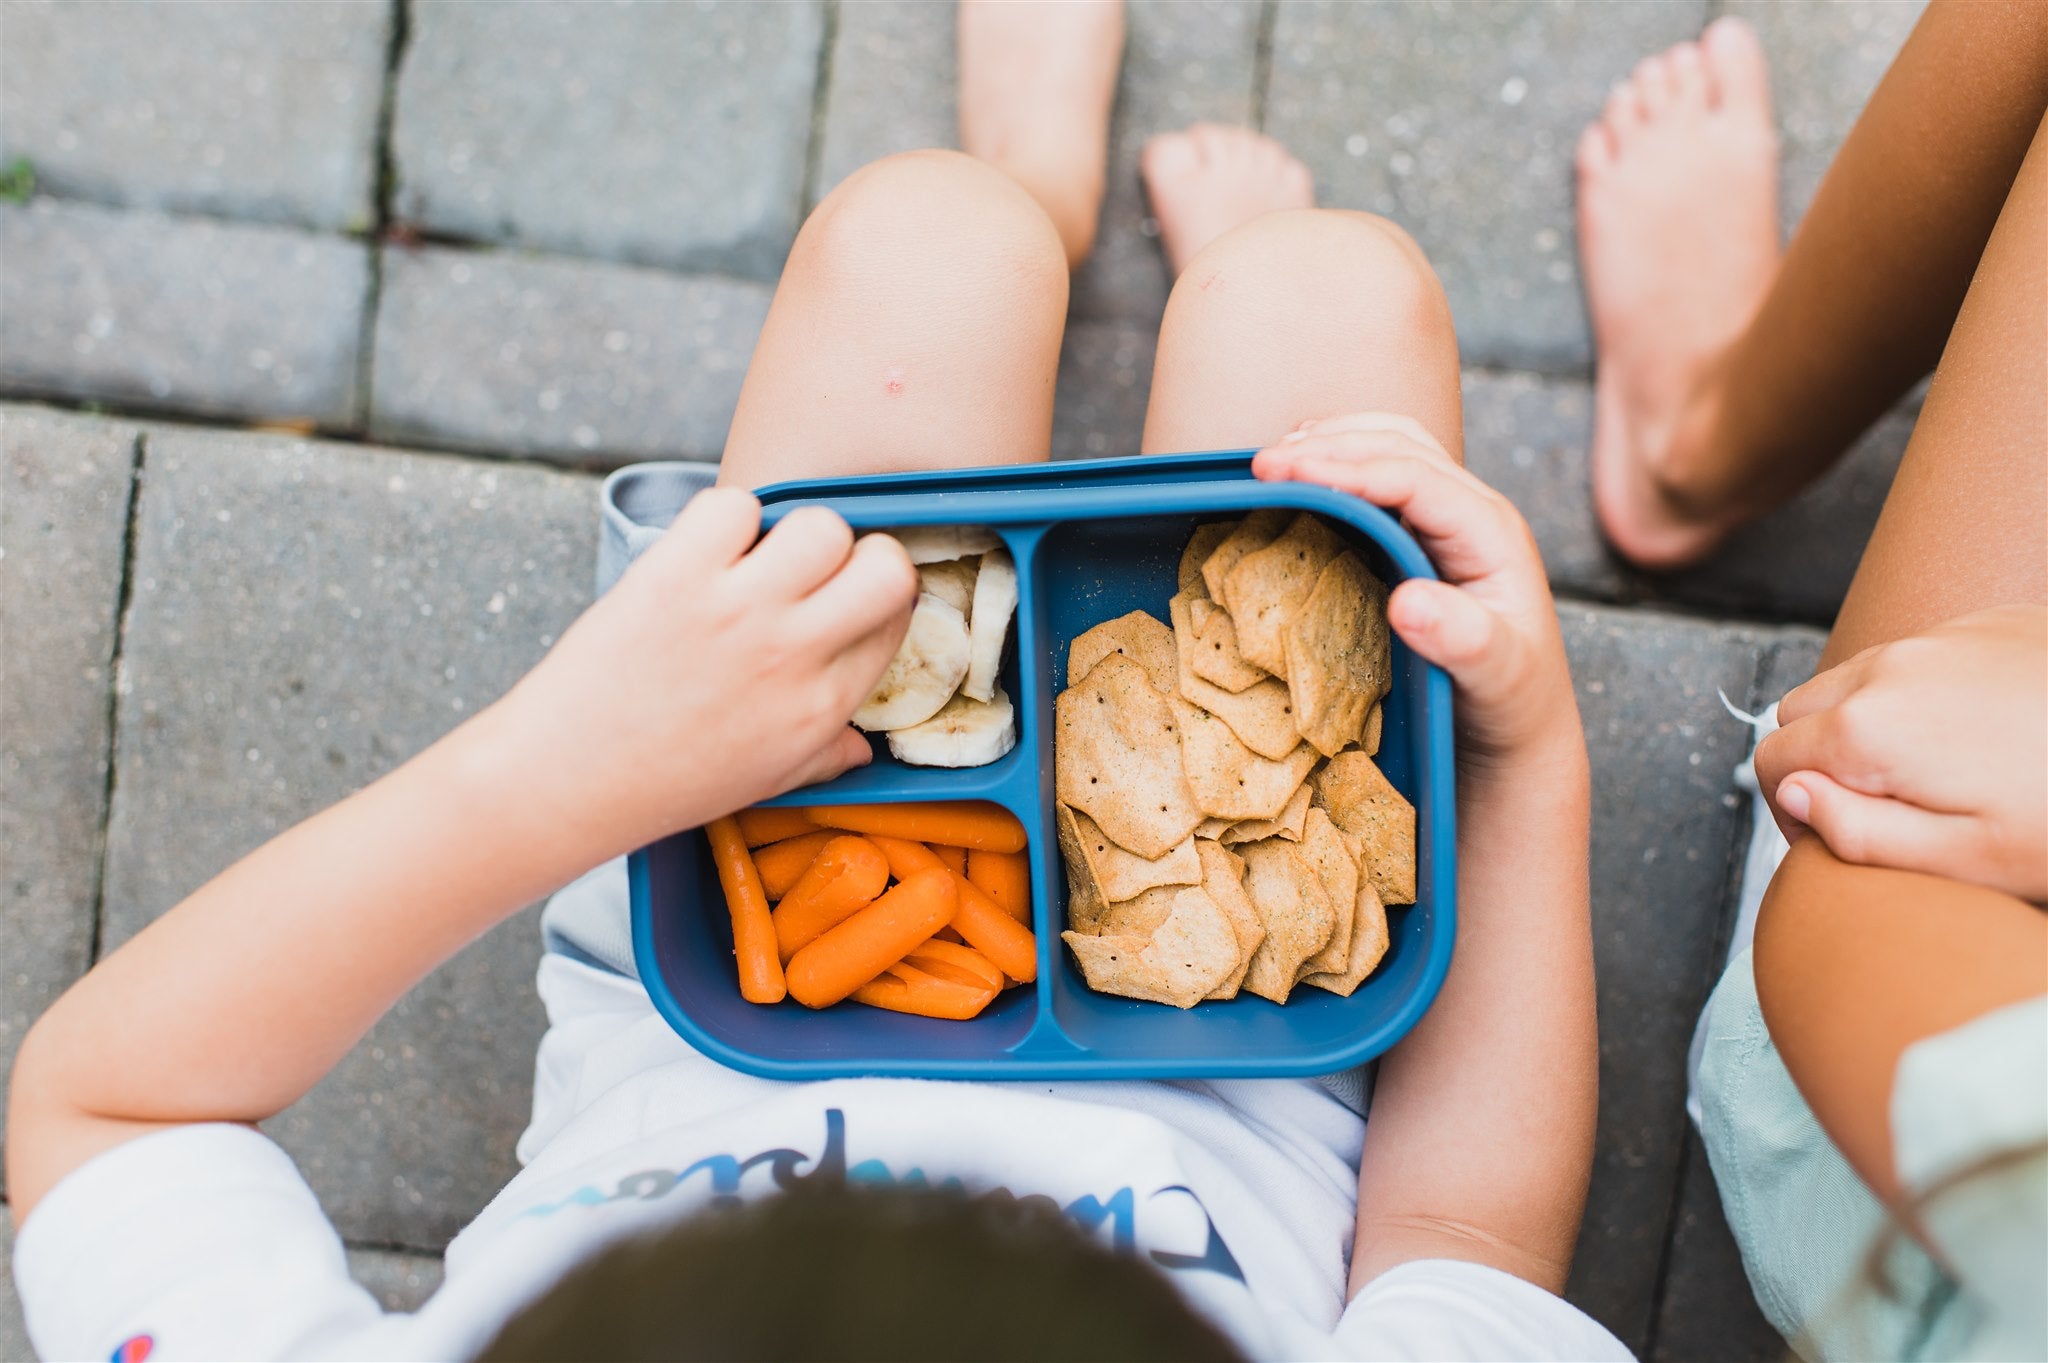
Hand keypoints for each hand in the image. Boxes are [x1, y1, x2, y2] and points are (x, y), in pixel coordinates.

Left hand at [502, 488, 917, 854]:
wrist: (568, 780)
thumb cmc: (664, 783)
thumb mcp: (766, 781)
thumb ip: (823, 755)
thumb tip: (862, 746)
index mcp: (821, 706)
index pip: (895, 621)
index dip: (879, 601)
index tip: (850, 598)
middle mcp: (791, 654)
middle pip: (885, 565)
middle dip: (863, 557)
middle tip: (821, 570)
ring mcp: (735, 611)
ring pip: (819, 526)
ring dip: (793, 533)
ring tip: (758, 559)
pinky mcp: (677, 575)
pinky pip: (733, 505)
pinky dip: (722, 518)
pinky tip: (704, 552)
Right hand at [1251, 413, 1580, 773]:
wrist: (1519, 724)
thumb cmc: (1510, 702)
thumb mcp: (1497, 678)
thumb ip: (1464, 640)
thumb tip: (1408, 601)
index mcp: (1490, 534)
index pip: (1413, 477)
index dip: (1347, 468)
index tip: (1283, 474)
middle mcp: (1473, 513)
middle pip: (1401, 445)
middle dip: (1330, 444)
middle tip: (1261, 464)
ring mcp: (1450, 520)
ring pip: (1393, 448)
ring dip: (1333, 443)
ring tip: (1274, 459)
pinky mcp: (1426, 534)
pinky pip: (1383, 478)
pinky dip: (1340, 463)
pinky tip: (1303, 473)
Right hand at [1756, 605, 2046, 901]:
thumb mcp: (1966, 859)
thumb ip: (1858, 832)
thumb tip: (1793, 795)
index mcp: (1871, 729)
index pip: (1771, 762)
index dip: (1792, 812)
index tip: (1839, 839)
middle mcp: (1893, 667)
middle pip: (1801, 711)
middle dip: (1819, 759)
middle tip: (1883, 810)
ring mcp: (1944, 637)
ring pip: (1858, 678)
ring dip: (1868, 724)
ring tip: (1935, 775)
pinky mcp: (1994, 624)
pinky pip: (1921, 656)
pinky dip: (1925, 694)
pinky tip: (1984, 736)